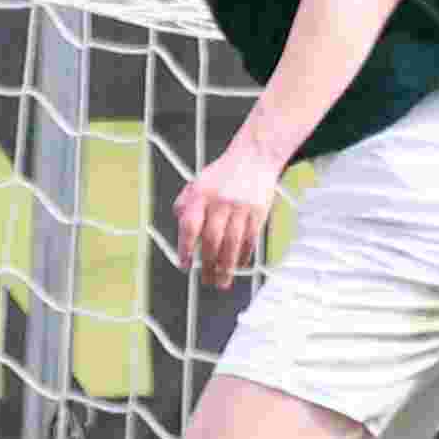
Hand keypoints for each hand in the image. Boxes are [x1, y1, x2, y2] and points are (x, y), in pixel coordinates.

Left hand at [171, 153, 283, 291]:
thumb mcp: (197, 182)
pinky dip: (244, 254)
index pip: (190, 226)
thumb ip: (185, 203)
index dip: (186, 248)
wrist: (254, 156)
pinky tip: (239, 264)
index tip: (185, 265)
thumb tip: (180, 227)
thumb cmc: (222, 174)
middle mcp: (220, 202)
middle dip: (208, 264)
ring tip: (222, 281)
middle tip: (206, 280)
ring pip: (232, 243)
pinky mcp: (258, 211)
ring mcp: (240, 207)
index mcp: (201, 195)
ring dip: (227, 266)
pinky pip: (250, 238)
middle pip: (212, 239)